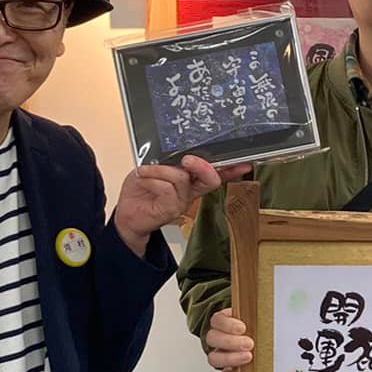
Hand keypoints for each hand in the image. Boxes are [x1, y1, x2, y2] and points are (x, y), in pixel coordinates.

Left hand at [112, 159, 249, 255]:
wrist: (126, 214)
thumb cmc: (141, 190)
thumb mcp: (154, 168)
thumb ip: (168, 162)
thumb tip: (177, 156)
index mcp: (191, 180)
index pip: (216, 173)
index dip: (231, 169)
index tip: (244, 163)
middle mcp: (190, 191)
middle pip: (211, 179)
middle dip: (202, 166)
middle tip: (187, 160)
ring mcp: (183, 202)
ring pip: (181, 178)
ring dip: (160, 170)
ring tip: (145, 171)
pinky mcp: (172, 209)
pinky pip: (166, 188)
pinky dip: (152, 179)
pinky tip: (144, 179)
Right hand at [205, 308, 253, 371]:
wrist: (257, 339)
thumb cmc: (255, 328)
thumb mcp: (255, 318)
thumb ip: (258, 316)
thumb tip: (274, 314)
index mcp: (223, 322)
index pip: (217, 320)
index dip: (227, 324)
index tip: (243, 328)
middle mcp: (218, 338)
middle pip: (213, 338)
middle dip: (231, 342)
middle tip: (249, 343)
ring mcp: (220, 355)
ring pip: (214, 357)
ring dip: (230, 358)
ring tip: (248, 357)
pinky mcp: (226, 370)